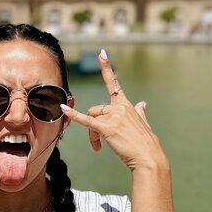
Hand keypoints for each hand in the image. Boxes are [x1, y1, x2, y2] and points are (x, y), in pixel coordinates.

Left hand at [59, 51, 168, 171]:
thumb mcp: (144, 124)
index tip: (101, 53)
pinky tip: (63, 109)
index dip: (107, 68)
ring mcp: (114, 117)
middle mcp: (120, 108)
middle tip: (98, 143)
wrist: (148, 157)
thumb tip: (143, 103)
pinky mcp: (107, 128)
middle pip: (96, 110)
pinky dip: (74, 115)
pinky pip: (87, 121)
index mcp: (127, 106)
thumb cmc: (145, 144)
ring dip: (92, 135)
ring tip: (99, 147)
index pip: (114, 84)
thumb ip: (140, 113)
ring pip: (93, 120)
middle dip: (94, 126)